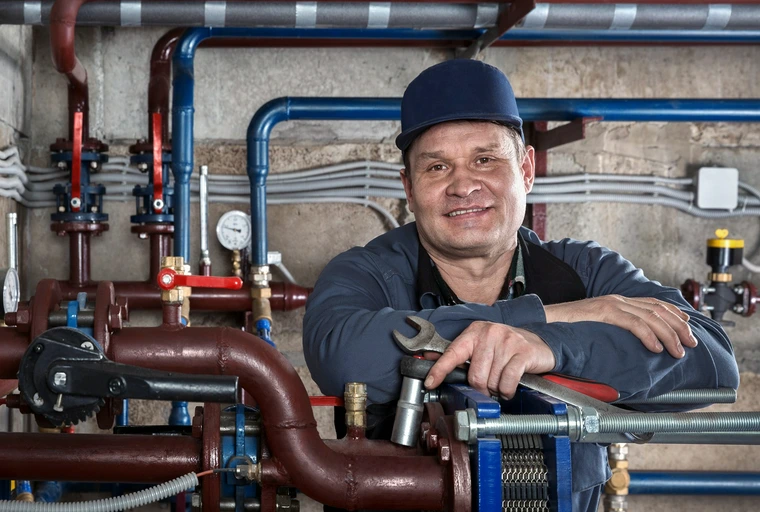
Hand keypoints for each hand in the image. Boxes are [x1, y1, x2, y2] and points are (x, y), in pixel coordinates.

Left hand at [424, 321, 554, 398]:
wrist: (540, 343)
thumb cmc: (507, 348)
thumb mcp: (482, 346)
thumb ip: (460, 355)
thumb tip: (430, 359)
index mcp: (474, 332)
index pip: (452, 353)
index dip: (439, 370)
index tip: (430, 383)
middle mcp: (489, 334)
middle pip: (475, 375)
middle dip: (481, 388)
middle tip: (488, 387)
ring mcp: (507, 342)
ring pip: (492, 381)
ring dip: (496, 389)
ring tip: (501, 382)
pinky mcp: (522, 352)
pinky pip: (508, 381)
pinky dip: (508, 390)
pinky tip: (509, 387)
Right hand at [544, 295, 697, 357]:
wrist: (546, 320)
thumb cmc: (568, 328)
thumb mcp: (597, 327)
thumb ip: (614, 329)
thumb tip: (632, 344)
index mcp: (617, 301)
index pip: (654, 304)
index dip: (675, 315)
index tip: (688, 328)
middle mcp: (618, 299)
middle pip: (658, 310)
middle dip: (679, 327)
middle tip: (691, 344)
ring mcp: (611, 304)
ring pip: (651, 317)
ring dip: (669, 335)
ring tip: (678, 351)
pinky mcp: (604, 312)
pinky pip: (634, 324)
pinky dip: (649, 336)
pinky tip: (656, 348)